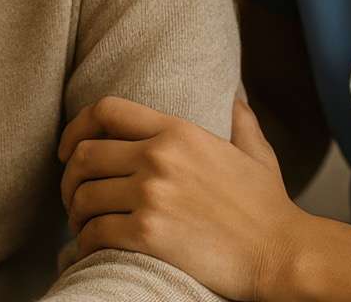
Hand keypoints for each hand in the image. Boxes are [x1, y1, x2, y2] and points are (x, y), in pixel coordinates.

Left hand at [57, 94, 306, 300]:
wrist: (282, 254)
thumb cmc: (269, 209)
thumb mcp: (255, 152)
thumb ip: (239, 120)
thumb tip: (234, 96)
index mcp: (178, 131)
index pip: (105, 110)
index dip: (76, 128)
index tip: (67, 150)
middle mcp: (158, 157)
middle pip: (85, 156)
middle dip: (69, 179)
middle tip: (72, 197)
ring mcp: (151, 195)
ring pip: (84, 196)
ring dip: (75, 214)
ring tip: (82, 226)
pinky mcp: (148, 234)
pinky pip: (95, 233)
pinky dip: (85, 243)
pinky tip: (92, 249)